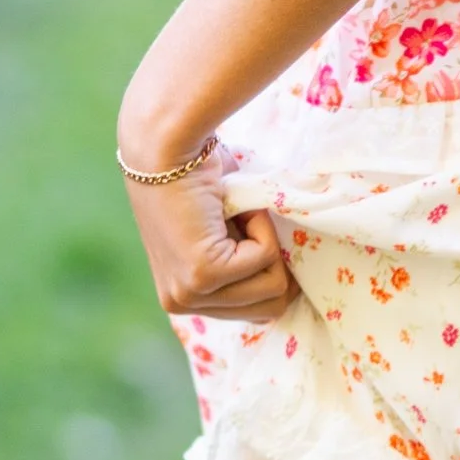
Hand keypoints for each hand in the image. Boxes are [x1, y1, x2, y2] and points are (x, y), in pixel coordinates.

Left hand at [123, 164, 295, 322]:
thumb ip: (244, 265)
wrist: (166, 147)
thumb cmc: (195, 177)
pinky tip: (227, 206)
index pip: (254, 312)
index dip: (269, 273)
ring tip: (231, 213)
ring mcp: (190, 293)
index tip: (258, 237)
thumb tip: (293, 283)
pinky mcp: (203, 274)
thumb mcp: (223, 235)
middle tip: (243, 223)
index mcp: (183, 299)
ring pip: (274, 286)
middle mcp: (180, 304)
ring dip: (265, 239)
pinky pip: (265, 257)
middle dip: (273, 262)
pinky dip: (259, 224)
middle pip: (270, 308)